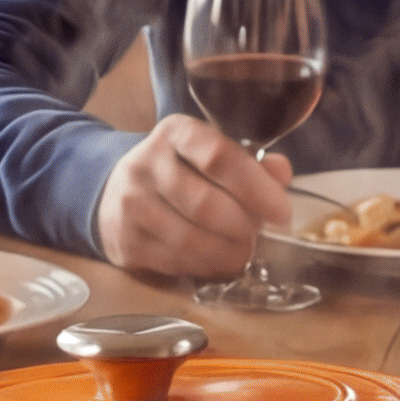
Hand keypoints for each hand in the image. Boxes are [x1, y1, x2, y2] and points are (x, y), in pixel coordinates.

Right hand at [96, 115, 294, 279]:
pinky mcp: (126, 241)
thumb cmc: (181, 172)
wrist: (118, 192)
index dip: (256, 187)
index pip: (219, 157)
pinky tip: (216, 261)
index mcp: (175, 133)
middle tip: (258, 236)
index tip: (281, 212)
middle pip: (206, 204)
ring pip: (190, 240)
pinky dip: (206, 267)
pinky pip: (176, 262)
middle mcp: (146, 164)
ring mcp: (131, 205)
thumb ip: (251, 163)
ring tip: (242, 252)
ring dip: (227, 253)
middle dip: (243, 227)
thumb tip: (281, 173)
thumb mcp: (211, 155)